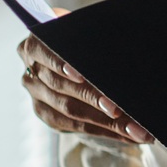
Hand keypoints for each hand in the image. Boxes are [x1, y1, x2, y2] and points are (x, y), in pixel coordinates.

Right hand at [18, 22, 152, 142]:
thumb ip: (89, 35)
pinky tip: (128, 135)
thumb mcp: (87, 32)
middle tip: (120, 108)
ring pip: (70, 111)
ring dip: (106, 122)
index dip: (62, 64)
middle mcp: (31, 73)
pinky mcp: (48, 115)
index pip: (46, 53)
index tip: (81, 76)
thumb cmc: (86, 40)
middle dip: (94, 98)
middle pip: (62, 86)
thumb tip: (109, 42)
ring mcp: (38, 96)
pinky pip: (76, 127)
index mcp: (35, 45)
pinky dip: (104, 130)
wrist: (78, 54)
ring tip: (135, 129)